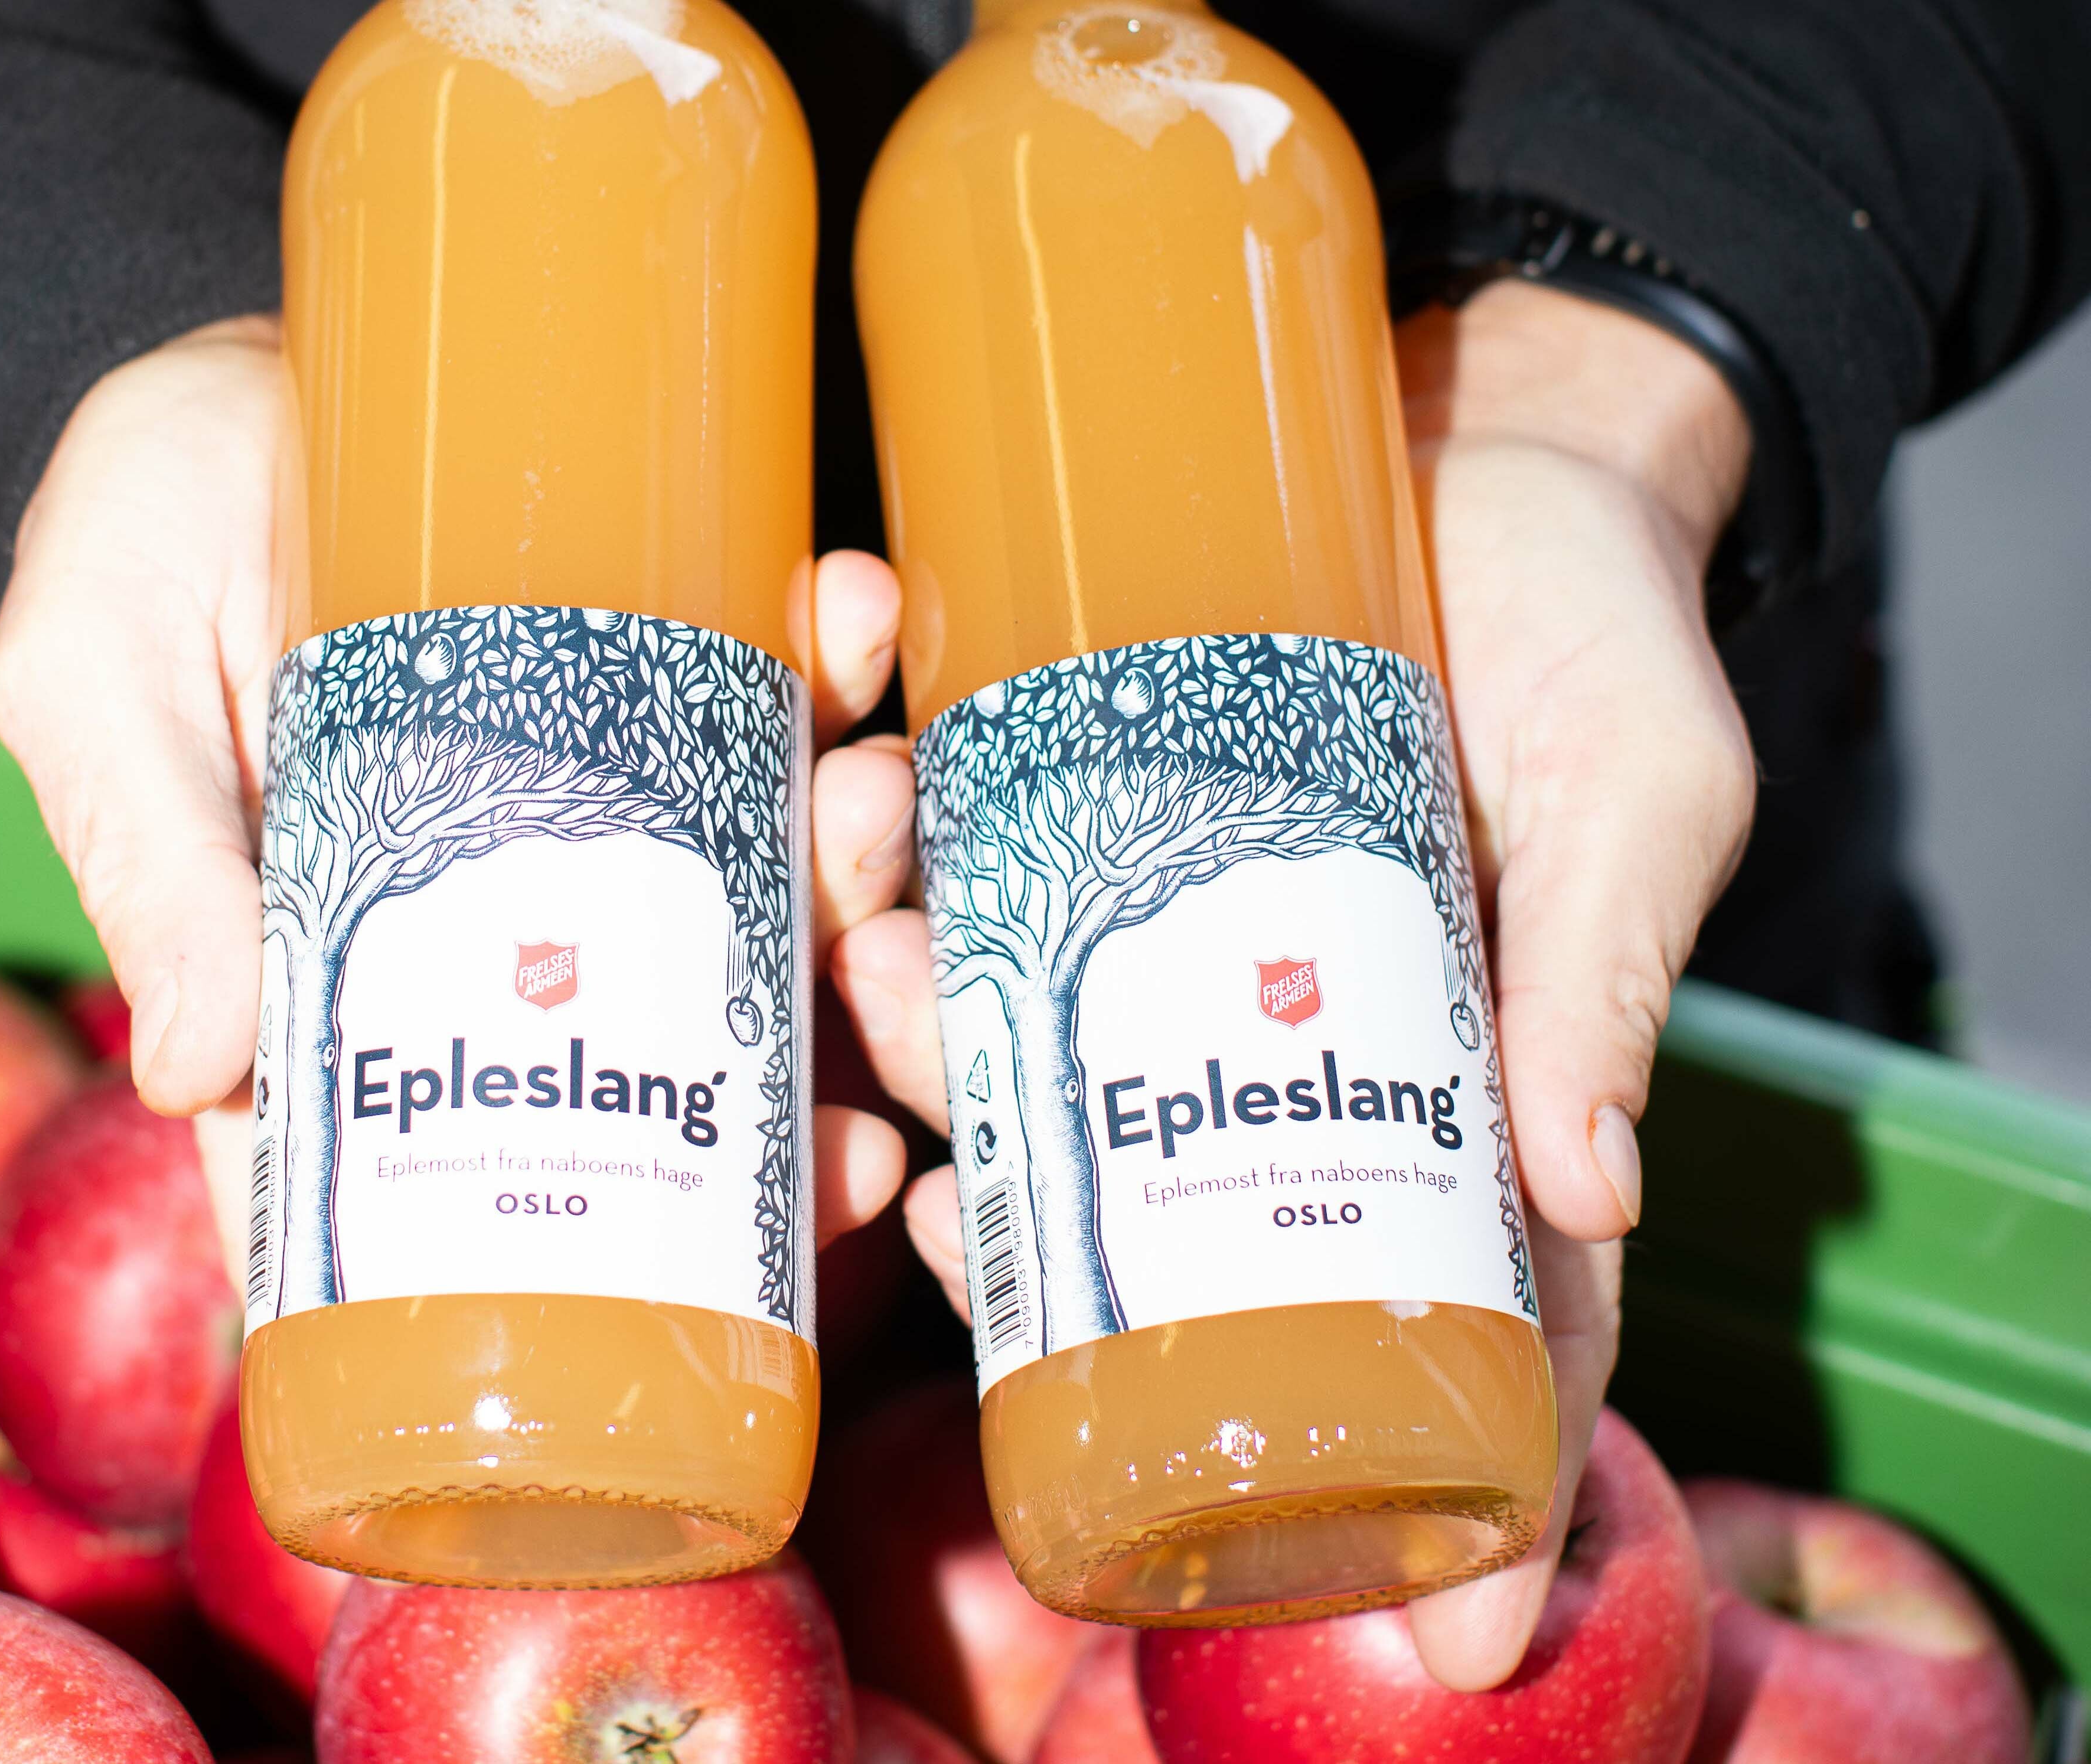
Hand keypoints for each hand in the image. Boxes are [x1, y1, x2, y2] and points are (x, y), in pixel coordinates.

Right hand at [0, 318, 914, 1258]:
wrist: (236, 357)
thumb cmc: (137, 528)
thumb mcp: (101, 685)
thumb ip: (152, 866)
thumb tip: (197, 1081)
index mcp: (336, 977)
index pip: (443, 1173)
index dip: (579, 1250)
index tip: (731, 1258)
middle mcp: (486, 926)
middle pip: (658, 1057)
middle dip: (796, 1050)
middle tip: (869, 974)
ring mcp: (585, 816)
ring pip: (751, 908)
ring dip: (849, 871)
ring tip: (868, 783)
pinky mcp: (651, 691)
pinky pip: (772, 720)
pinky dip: (835, 680)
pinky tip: (851, 614)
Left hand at [832, 280, 1755, 1685]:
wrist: (1487, 403)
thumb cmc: (1597, 623)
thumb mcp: (1638, 798)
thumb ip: (1603, 976)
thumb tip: (1587, 1188)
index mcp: (1383, 1076)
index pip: (1352, 1299)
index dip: (1304, 1432)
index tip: (1188, 1488)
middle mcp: (1226, 1014)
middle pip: (1074, 1147)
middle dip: (964, 1136)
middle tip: (907, 1117)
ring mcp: (1118, 887)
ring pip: (956, 982)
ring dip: (871, 943)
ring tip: (861, 837)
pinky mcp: (1046, 751)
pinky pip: (916, 796)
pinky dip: (856, 739)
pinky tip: (842, 664)